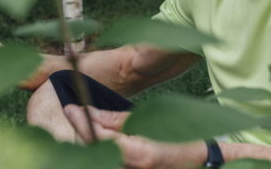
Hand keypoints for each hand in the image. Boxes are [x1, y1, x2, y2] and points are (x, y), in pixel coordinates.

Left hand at [63, 105, 206, 168]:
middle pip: (93, 151)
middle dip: (82, 132)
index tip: (71, 108)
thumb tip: (92, 113)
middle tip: (75, 114)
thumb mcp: (150, 123)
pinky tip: (98, 138)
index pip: (100, 137)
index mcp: (138, 154)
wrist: (200, 163)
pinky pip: (108, 161)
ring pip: (98, 158)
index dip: (82, 122)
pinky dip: (100, 150)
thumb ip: (117, 121)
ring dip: (89, 142)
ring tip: (86, 124)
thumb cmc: (180, 140)